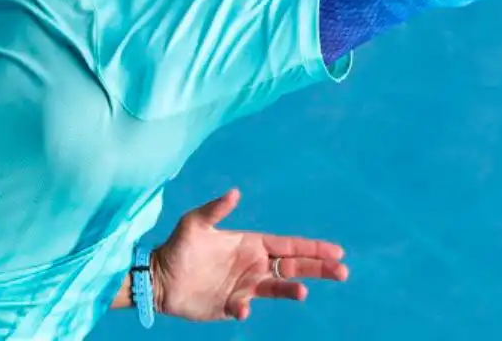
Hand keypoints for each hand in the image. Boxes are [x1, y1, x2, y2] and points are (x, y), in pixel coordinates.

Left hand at [151, 188, 348, 322]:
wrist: (158, 279)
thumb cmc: (178, 247)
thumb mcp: (194, 223)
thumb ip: (215, 209)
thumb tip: (235, 192)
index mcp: (252, 244)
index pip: (290, 245)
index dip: (313, 248)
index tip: (336, 251)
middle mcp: (254, 265)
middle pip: (294, 266)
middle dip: (319, 268)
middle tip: (343, 271)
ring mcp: (245, 287)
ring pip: (277, 288)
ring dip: (291, 290)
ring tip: (303, 293)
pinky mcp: (231, 306)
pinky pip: (245, 308)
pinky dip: (246, 309)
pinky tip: (243, 309)